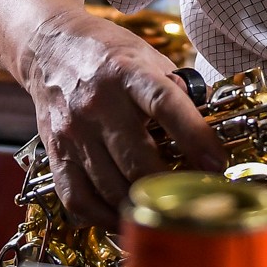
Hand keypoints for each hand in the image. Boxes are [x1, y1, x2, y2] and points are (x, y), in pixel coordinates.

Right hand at [23, 7, 224, 228]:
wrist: (49, 48)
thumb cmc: (107, 55)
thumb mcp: (147, 57)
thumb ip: (177, 89)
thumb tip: (206, 127)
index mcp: (127, 72)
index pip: (165, 105)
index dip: (195, 138)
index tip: (217, 164)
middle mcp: (98, 103)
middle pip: (138, 161)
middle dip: (171, 188)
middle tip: (193, 198)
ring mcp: (74, 132)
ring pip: (112, 188)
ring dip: (142, 207)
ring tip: (165, 211)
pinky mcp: (56, 153)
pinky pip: (79, 200)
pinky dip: (105, 218)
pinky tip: (125, 218)